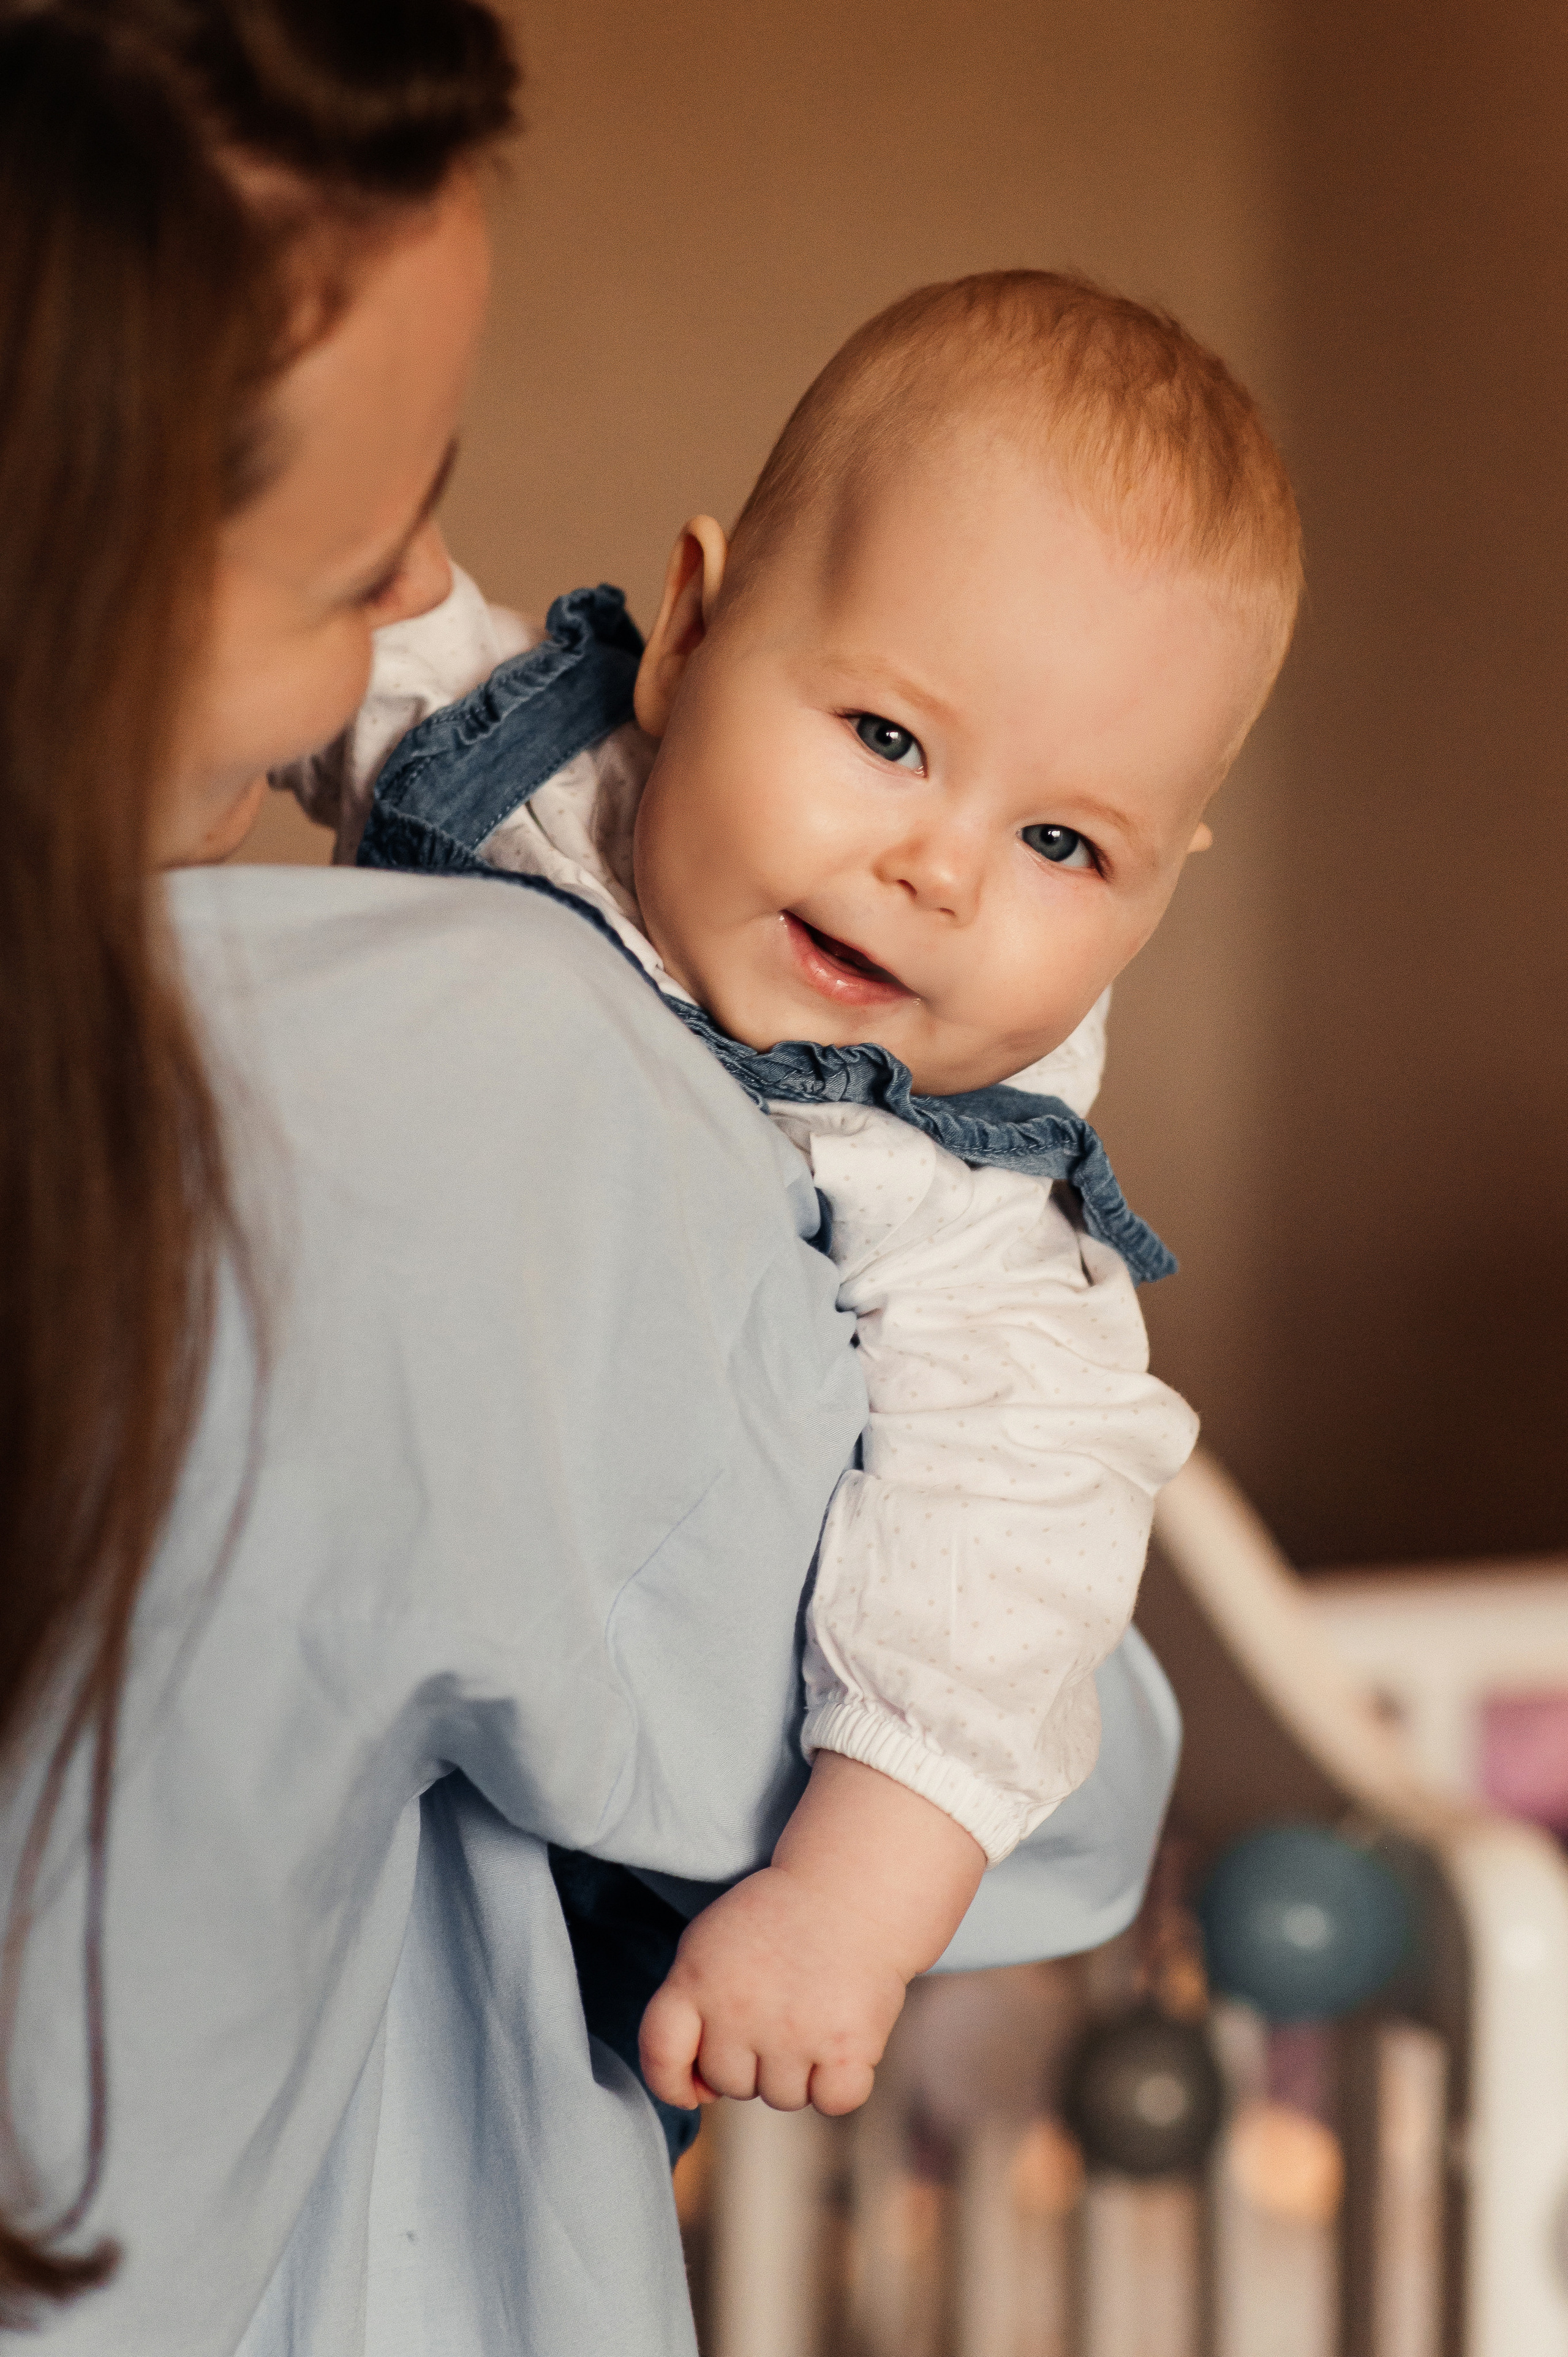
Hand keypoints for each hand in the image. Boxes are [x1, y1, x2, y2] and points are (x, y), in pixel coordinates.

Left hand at [639, 1752, 985, 2116]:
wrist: (852, 1888)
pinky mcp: (845, 2047)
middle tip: (780, 2011)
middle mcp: (738, 2011)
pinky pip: (833, 2101)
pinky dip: (841, 2082)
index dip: (670, 2082)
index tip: (693, 2088)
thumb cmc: (779, 1920)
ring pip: (781, 2098)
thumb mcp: (712, 1944)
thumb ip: (690, 2007)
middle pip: (728, 2084)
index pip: (660, 2053)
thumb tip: (698, 2091)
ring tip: (813, 2013)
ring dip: (798, 2071)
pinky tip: (843, 2037)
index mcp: (695, 1978)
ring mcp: (792, 2033)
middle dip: (752, 2062)